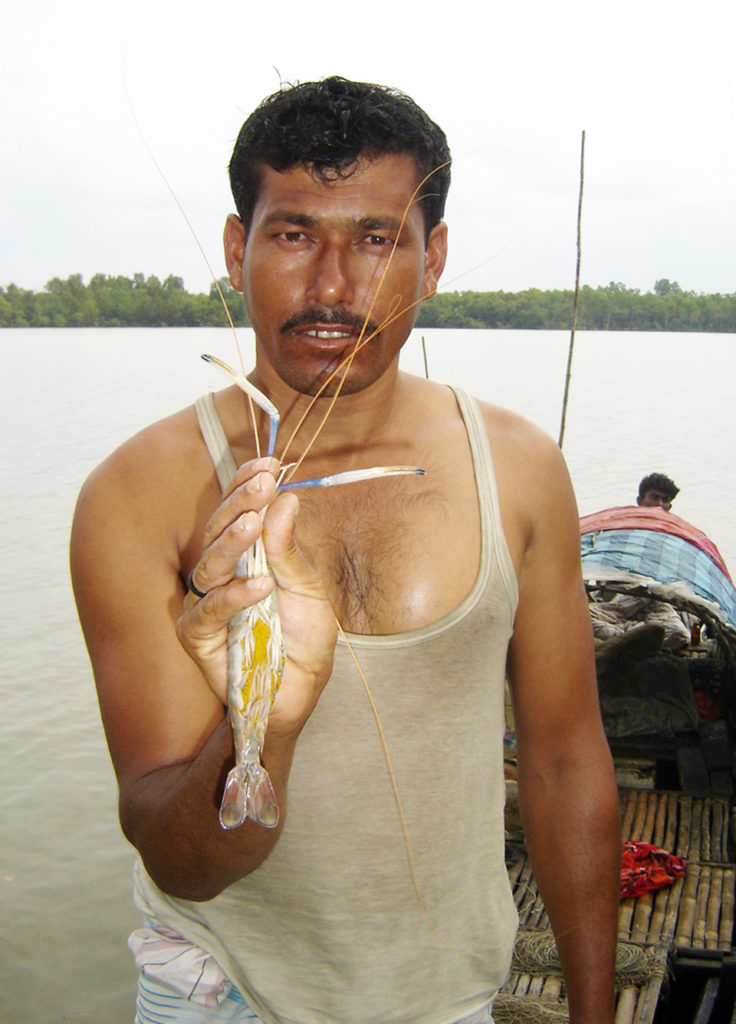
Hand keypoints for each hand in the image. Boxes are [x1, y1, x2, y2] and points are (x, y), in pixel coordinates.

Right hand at [176, 457, 336, 734]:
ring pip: (209, 564)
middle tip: (262, 482)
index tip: (270, 463)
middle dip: (240, 503)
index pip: (238, 513)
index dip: (248, 486)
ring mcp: (207, 604)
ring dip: (232, 542)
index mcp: (247, 556)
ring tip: (254, 524)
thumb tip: (286, 498)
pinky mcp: (198, 636)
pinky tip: (260, 586)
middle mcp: (222, 574)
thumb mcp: (308, 588)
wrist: (300, 692)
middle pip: (219, 530)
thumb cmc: (303, 638)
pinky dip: (234, 596)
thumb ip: (291, 549)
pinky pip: (210, 611)